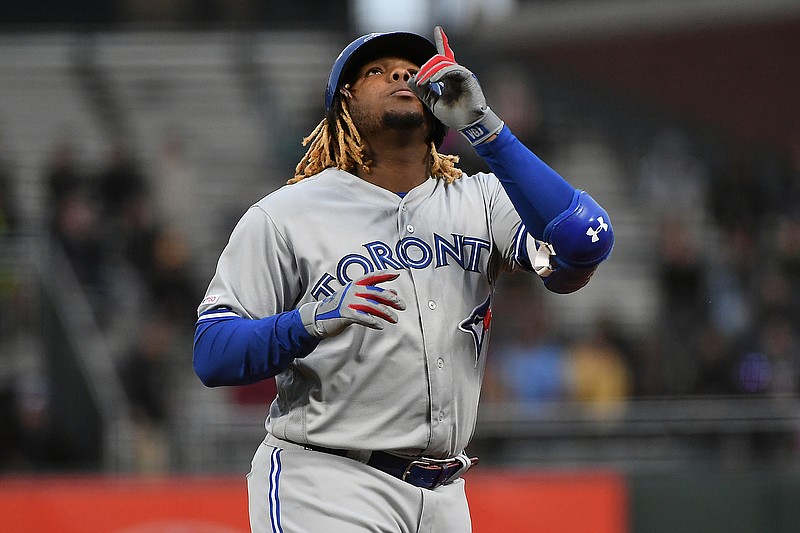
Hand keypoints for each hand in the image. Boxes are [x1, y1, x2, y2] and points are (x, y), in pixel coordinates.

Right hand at [299, 271, 406, 337]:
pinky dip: (373, 321)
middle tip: (403, 306)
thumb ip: (374, 295)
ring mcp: (349, 301)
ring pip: (372, 306)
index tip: (397, 274)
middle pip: (376, 292)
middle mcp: (353, 290)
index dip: (384, 274)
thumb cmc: (341, 306)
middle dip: (392, 299)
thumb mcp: (356, 297)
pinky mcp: (346, 313)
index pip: (372, 276)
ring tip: (395, 319)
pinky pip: (363, 317)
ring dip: (386, 313)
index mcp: (356, 284)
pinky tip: (380, 325)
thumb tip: (393, 292)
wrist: (319, 317)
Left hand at [408, 26, 503, 144]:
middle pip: (439, 59)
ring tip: (423, 81)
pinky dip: (440, 73)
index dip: (442, 41)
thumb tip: (411, 79)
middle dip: (426, 67)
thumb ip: (423, 92)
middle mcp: (456, 73)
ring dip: (430, 71)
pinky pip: (452, 69)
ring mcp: (462, 74)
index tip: (438, 29)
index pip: (444, 57)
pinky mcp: (467, 77)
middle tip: (418, 79)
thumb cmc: (454, 115)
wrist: (468, 125)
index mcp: (449, 77)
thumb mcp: (433, 103)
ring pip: (443, 63)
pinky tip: (432, 80)